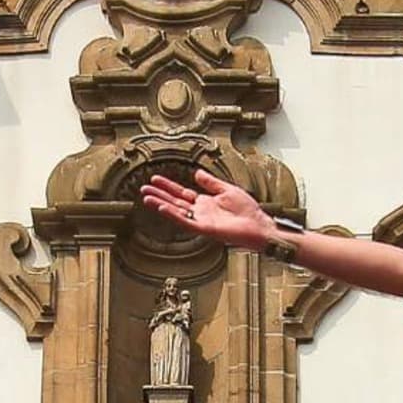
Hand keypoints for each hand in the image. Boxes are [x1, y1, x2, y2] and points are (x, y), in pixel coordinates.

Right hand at [140, 170, 274, 250]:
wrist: (259, 225)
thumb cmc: (248, 211)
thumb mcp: (227, 190)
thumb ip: (211, 183)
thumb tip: (197, 173)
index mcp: (205, 203)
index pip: (182, 193)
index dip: (169, 186)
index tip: (155, 179)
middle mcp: (201, 213)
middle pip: (175, 202)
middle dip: (159, 195)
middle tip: (144, 189)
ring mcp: (202, 221)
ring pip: (177, 212)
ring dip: (161, 205)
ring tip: (147, 198)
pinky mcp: (206, 229)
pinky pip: (186, 222)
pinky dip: (174, 215)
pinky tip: (164, 208)